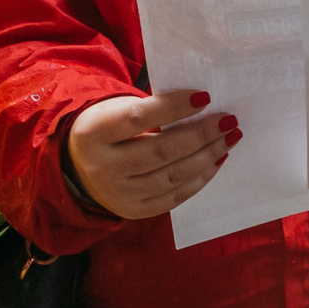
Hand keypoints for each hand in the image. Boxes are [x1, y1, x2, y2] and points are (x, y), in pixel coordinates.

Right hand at [64, 90, 237, 219]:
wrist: (79, 166)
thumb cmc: (107, 128)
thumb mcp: (115, 110)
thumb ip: (149, 109)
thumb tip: (201, 106)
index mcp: (93, 133)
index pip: (138, 118)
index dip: (173, 107)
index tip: (204, 97)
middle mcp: (102, 167)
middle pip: (161, 151)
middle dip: (201, 134)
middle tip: (228, 120)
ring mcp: (118, 194)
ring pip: (172, 176)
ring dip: (208, 157)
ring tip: (229, 139)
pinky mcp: (134, 210)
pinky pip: (175, 197)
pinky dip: (200, 178)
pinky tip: (216, 160)